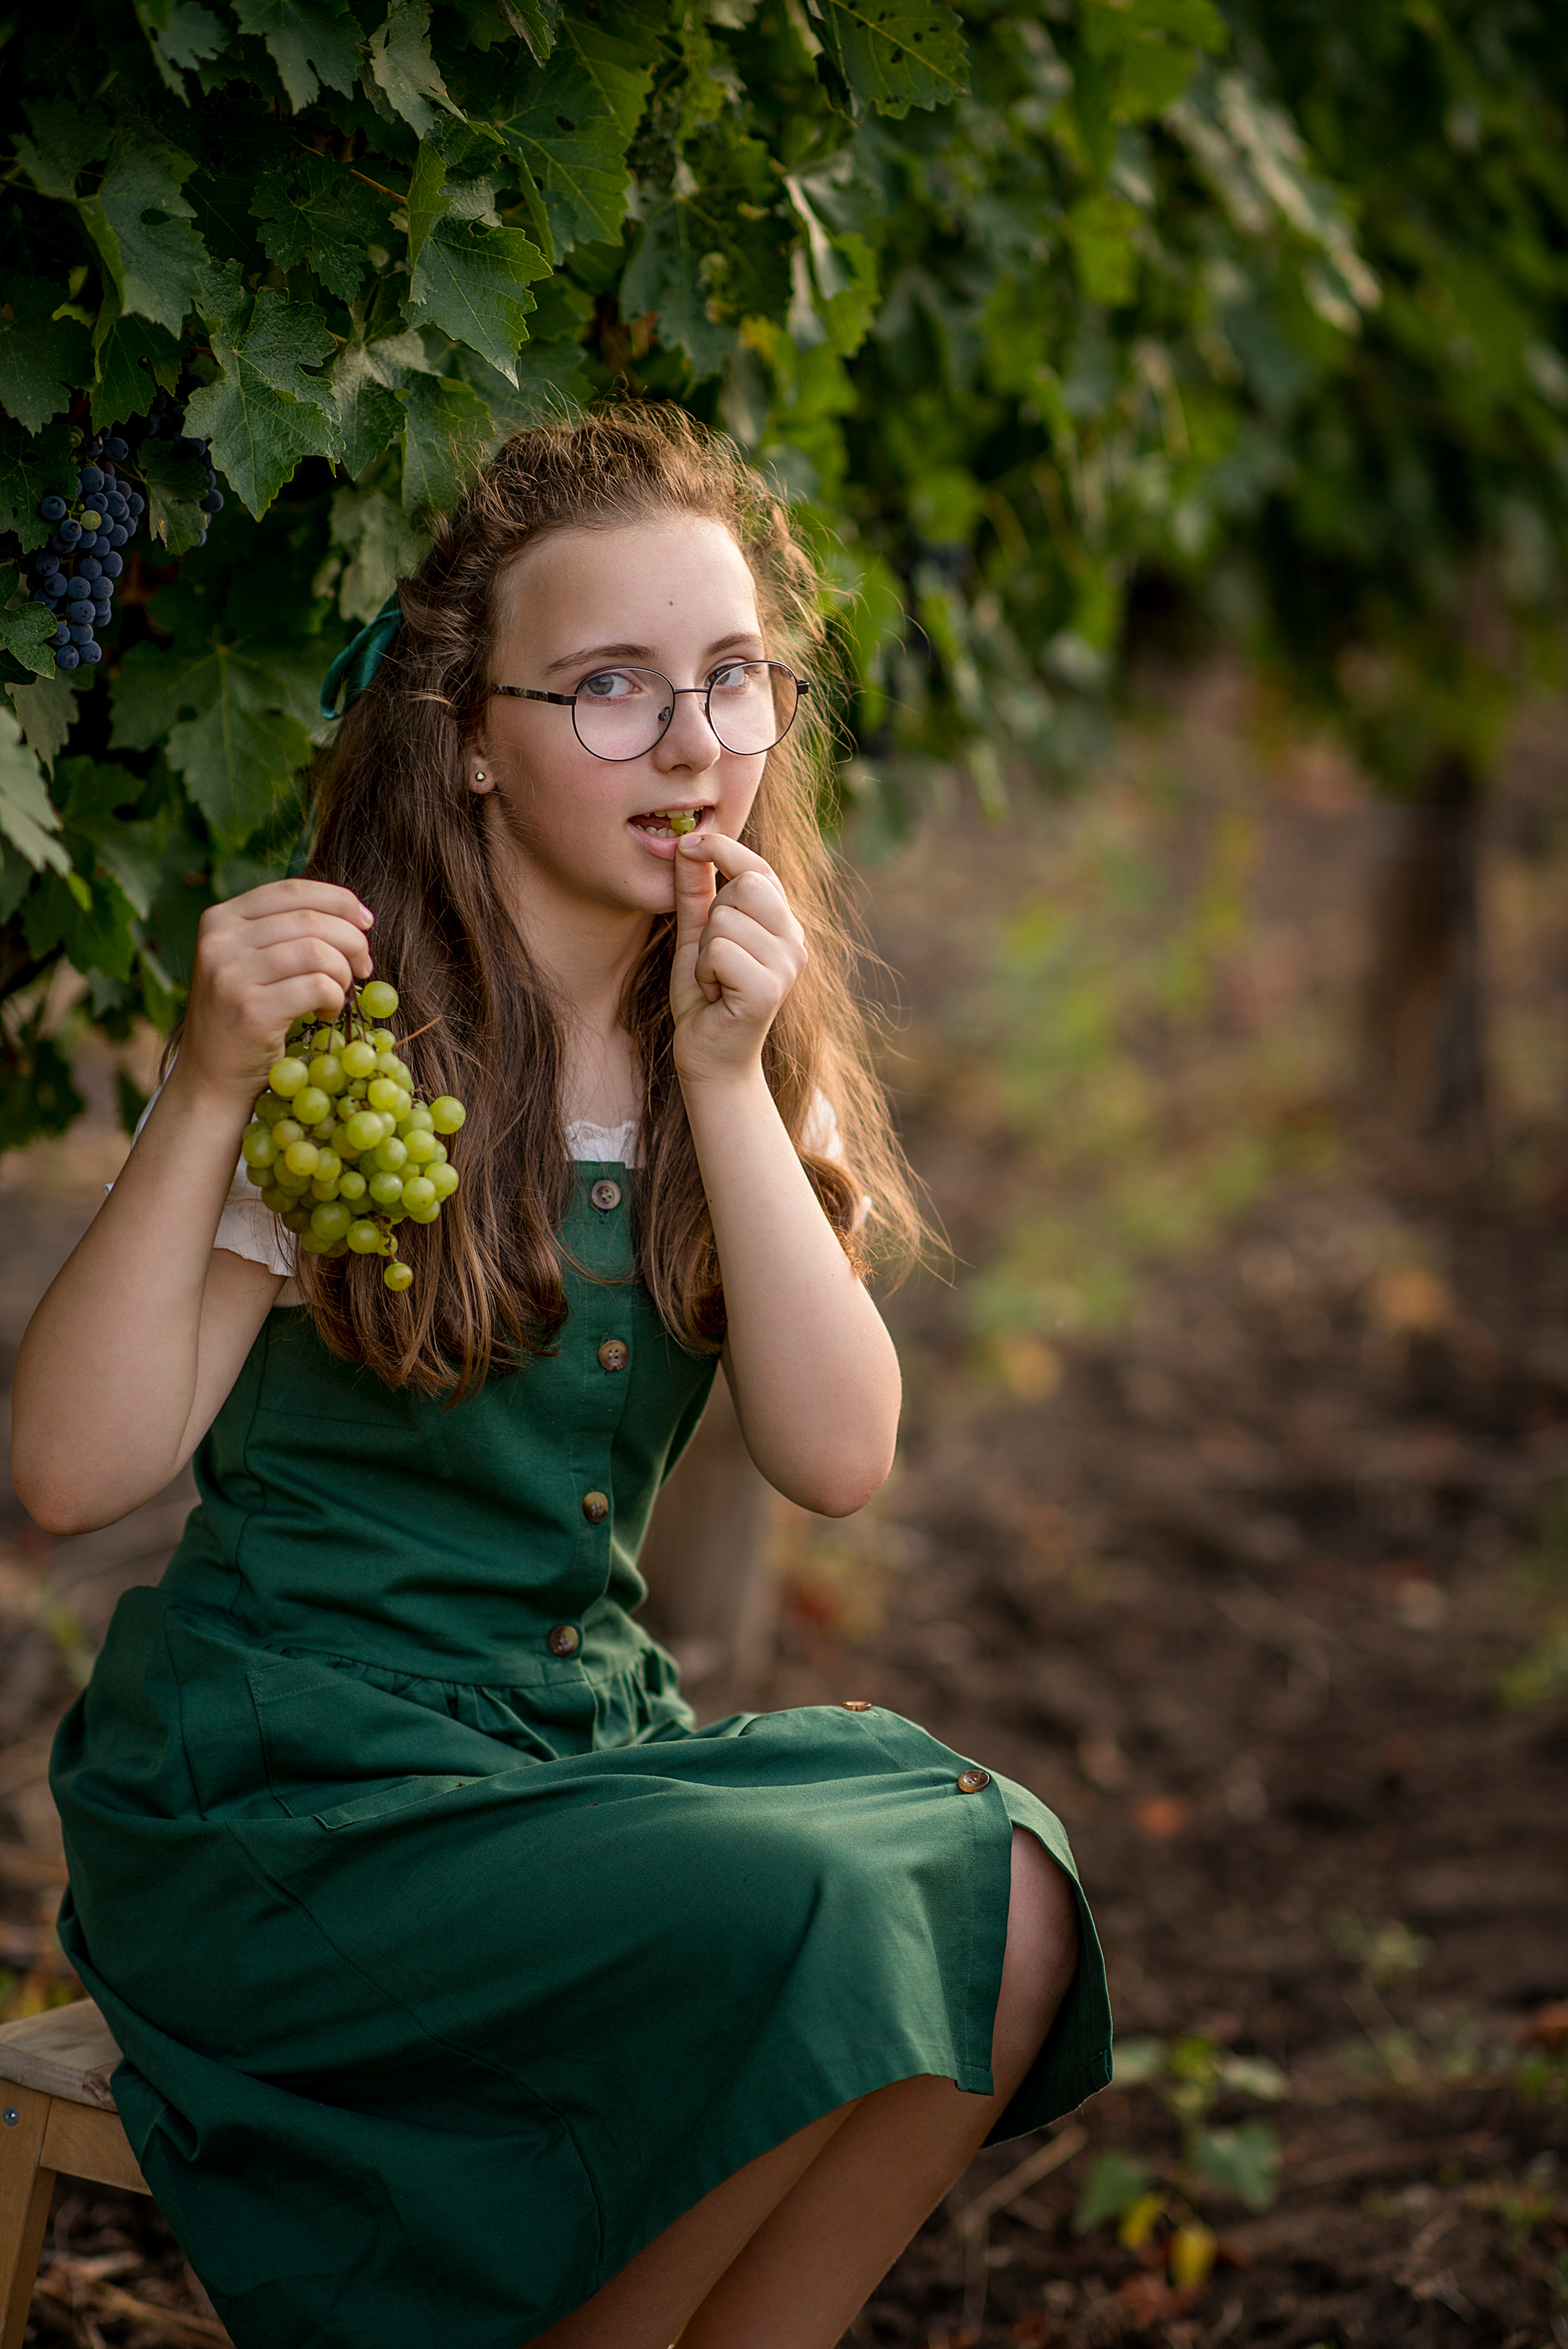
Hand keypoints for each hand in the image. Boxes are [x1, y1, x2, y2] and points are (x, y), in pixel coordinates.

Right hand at [175, 878, 375, 1109]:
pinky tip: (326, 1015)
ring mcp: (231, 974)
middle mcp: (220, 940)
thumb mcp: (251, 962)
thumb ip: (285, 932)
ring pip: (319, 952)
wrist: (211, 1079)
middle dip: (352, 942)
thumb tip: (354, 916)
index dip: (339, 901)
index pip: (293, 890)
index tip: (366, 923)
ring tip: (338, 995)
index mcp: (220, 919)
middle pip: (312, 919)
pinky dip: (336, 1000)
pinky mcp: (250, 1009)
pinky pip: (319, 987)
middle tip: (363, 968)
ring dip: (344, 975)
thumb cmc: (243, 1018)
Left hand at [670, 832, 806, 1086]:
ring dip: (705, 951)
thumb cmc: (706, 997)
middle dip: (713, 917)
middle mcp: (794, 941)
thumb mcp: (697, 936)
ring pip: (726, 919)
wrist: (710, 1057)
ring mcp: (786, 965)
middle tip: (713, 957)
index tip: (690, 844)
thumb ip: (696, 892)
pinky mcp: (768, 989)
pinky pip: (720, 951)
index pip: (760, 868)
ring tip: (715, 980)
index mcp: (782, 924)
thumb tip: (687, 843)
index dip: (724, 849)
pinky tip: (716, 994)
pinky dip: (705, 972)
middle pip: (746, 886)